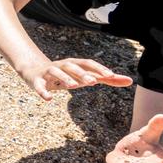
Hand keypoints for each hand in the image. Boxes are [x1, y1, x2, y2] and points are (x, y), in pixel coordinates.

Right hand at [19, 57, 133, 100]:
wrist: (33, 71)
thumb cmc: (65, 75)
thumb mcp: (85, 76)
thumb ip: (106, 79)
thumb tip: (129, 81)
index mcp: (74, 64)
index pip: (87, 63)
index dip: (98, 68)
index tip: (111, 75)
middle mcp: (61, 65)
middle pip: (72, 66)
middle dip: (82, 73)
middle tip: (93, 81)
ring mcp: (48, 72)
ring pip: (56, 72)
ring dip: (65, 78)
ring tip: (74, 86)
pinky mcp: (36, 80)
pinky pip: (39, 85)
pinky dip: (43, 91)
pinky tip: (48, 99)